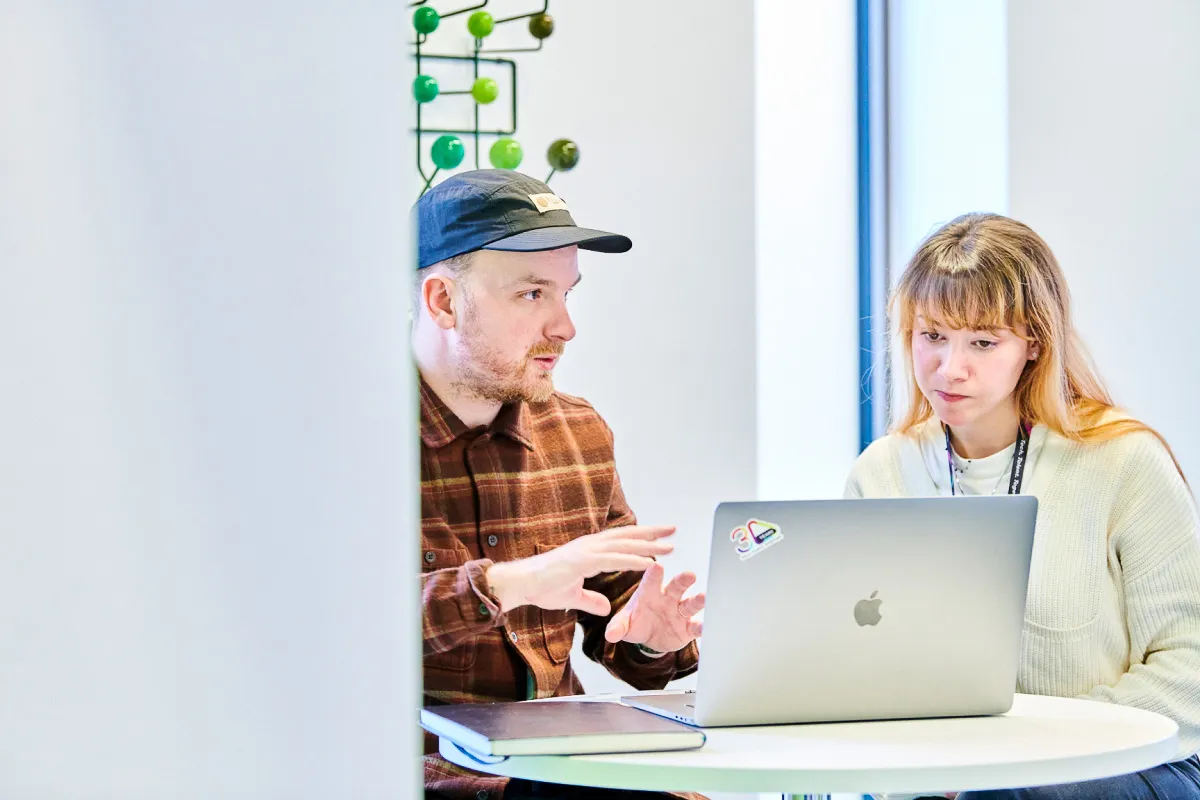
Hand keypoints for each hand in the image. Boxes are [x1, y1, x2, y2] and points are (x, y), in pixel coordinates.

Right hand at [486, 526, 674, 615]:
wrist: (521, 584)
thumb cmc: (542, 587)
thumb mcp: (573, 596)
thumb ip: (591, 600)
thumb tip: (606, 607)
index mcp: (588, 550)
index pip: (620, 540)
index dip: (640, 537)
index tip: (659, 536)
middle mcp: (590, 545)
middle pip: (627, 536)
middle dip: (651, 533)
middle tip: (673, 529)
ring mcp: (586, 551)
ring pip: (624, 545)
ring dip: (648, 545)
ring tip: (669, 545)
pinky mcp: (582, 561)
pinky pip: (614, 560)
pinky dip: (633, 560)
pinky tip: (649, 562)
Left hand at [603, 562, 704, 652]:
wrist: (649, 639)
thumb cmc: (636, 622)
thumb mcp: (623, 624)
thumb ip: (617, 627)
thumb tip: (610, 635)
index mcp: (649, 593)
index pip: (651, 581)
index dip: (654, 574)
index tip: (657, 566)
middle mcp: (667, 599)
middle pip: (676, 587)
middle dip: (682, 581)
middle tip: (689, 574)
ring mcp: (679, 613)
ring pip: (690, 604)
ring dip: (697, 600)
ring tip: (703, 597)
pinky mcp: (688, 628)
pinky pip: (696, 627)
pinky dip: (702, 626)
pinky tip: (706, 626)